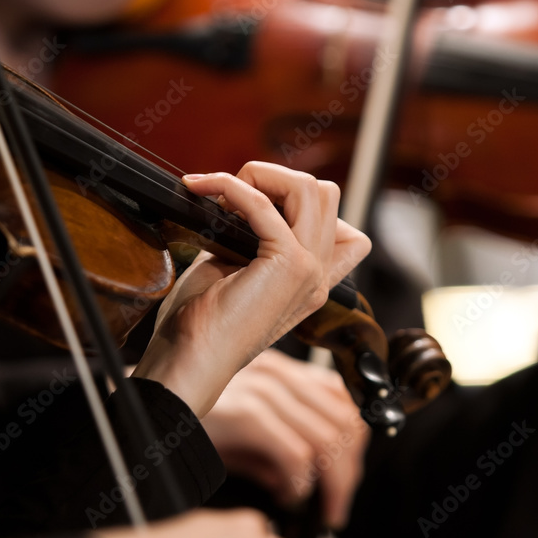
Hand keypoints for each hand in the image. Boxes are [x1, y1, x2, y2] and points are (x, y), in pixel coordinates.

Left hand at [132, 162, 370, 416]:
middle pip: (327, 194)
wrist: (189, 360)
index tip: (257, 206)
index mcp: (311, 282)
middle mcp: (318, 277)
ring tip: (223, 191)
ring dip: (263, 177)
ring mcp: (309, 272)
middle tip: (232, 195)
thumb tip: (239, 199)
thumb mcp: (233, 269)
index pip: (347, 232)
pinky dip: (231, 187)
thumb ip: (250, 237)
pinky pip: (264, 205)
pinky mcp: (287, 267)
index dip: (304, 203)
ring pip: (312, 190)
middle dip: (277, 179)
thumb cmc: (199, 324)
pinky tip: (203, 190)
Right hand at [203, 349, 368, 528]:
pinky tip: (288, 495)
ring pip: (328, 438)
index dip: (353, 445)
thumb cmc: (186, 423)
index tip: (345, 481)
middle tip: (335, 505)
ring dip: (330, 483)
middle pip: (343, 421)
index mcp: (278, 370)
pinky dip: (300, 482)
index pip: (341, 400)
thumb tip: (311, 477)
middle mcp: (275, 372)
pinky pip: (296, 453)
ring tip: (316, 506)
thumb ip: (281, 445)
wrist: (136, 415)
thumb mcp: (243, 432)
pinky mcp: (244, 414)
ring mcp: (260, 389)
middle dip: (347, 472)